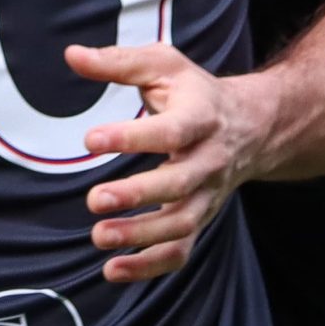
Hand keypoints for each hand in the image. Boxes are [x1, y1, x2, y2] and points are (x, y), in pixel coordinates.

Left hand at [70, 43, 273, 282]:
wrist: (252, 127)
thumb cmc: (195, 93)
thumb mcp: (163, 66)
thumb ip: (118, 63)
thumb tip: (71, 55)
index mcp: (200, 118)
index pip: (170, 130)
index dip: (132, 136)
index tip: (90, 139)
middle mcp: (208, 161)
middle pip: (179, 184)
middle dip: (138, 195)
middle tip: (94, 200)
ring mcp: (207, 196)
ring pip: (181, 224)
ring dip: (140, 236)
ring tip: (98, 236)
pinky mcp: (199, 219)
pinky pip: (180, 251)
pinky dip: (149, 267)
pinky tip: (113, 270)